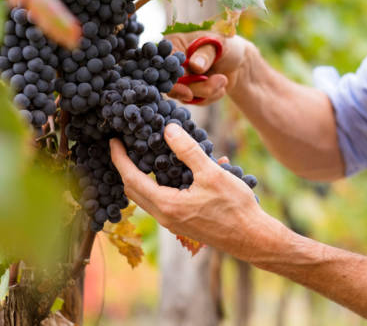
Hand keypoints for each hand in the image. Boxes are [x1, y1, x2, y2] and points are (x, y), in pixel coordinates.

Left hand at [110, 123, 266, 260]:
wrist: (252, 238)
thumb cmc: (234, 207)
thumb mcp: (211, 173)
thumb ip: (188, 150)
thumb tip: (168, 129)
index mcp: (166, 204)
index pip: (131, 178)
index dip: (119, 158)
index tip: (114, 141)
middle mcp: (164, 216)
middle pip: (133, 190)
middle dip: (125, 167)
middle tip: (125, 147)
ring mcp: (173, 222)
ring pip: (147, 197)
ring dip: (142, 177)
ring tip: (147, 155)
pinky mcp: (183, 223)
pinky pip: (162, 201)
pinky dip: (160, 184)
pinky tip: (180, 170)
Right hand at [166, 32, 252, 104]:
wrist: (240, 61)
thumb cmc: (227, 46)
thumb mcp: (219, 44)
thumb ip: (206, 54)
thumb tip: (195, 66)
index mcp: (173, 45)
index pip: (164, 65)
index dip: (173, 81)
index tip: (188, 92)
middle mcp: (173, 64)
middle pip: (173, 85)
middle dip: (198, 88)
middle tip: (220, 80)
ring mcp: (180, 79)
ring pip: (185, 96)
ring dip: (208, 92)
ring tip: (223, 80)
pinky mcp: (190, 91)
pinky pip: (196, 101)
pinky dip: (211, 97)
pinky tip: (221, 86)